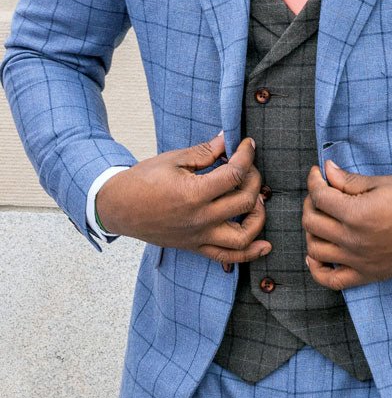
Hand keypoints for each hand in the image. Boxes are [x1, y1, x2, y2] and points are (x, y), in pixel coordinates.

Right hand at [96, 133, 269, 265]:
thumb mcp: (174, 159)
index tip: (248, 144)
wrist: (120, 207)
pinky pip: (228, 257)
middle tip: (248, 167)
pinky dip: (250, 254)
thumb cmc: (144, 180)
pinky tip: (265, 245)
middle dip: (254, 179)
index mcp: (194, 194)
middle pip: (244, 201)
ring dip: (258, 217)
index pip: (235, 174)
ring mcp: (199, 237)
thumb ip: (205, 152)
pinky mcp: (196, 247)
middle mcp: (200, 219)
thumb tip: (228, 140)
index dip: (246, 155)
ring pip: (243, 237)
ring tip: (256, 199)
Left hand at [302, 161, 391, 289]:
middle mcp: (353, 240)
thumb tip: (327, 169)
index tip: (317, 173)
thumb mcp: (382, 184)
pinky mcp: (365, 275)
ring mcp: (357, 261)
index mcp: (357, 214)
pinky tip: (315, 255)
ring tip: (321, 218)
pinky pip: (331, 280)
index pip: (320, 197)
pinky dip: (317, 269)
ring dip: (311, 231)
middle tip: (320, 193)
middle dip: (310, 202)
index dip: (314, 181)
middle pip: (312, 222)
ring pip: (315, 249)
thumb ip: (350, 180)